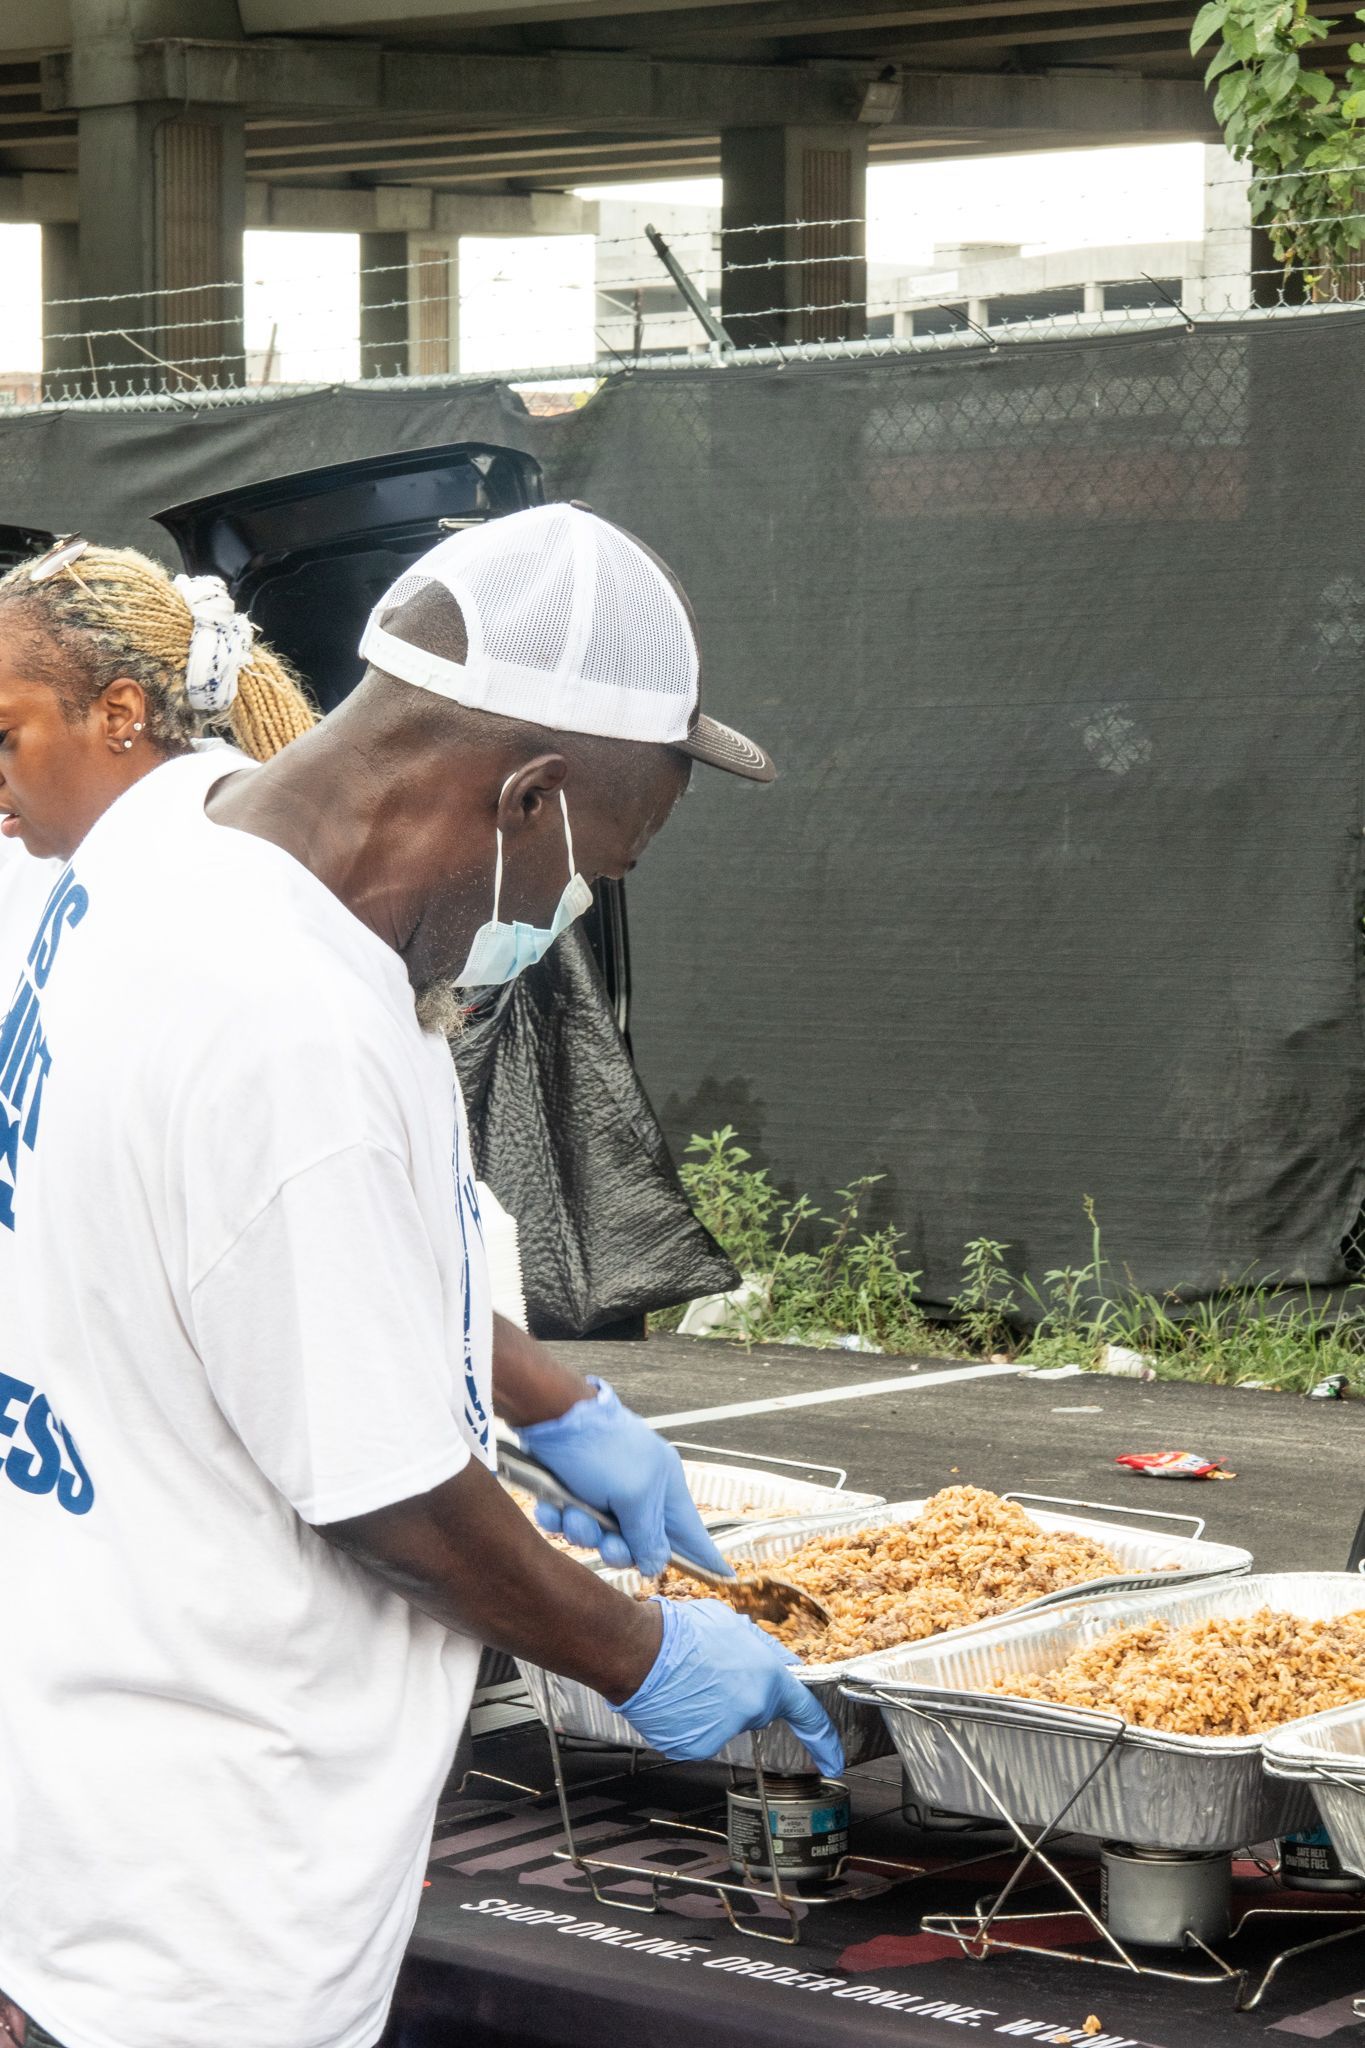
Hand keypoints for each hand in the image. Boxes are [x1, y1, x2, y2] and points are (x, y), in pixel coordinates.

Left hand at [517, 1378, 729, 1576]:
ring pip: (598, 1535)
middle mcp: (638, 1489)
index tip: (724, 1575)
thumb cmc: (599, 1448)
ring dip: (582, 1530)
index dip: (703, 1554)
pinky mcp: (572, 1489)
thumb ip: (647, 1535)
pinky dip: (558, 1518)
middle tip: (607, 1541)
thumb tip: (655, 1564)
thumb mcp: (632, 1496)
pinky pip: (569, 1520)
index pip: (691, 1529)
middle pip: (637, 1543)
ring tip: (571, 1513)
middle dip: (617, 1548)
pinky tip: (551, 1508)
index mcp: (664, 1485)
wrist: (550, 1415)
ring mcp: (604, 1489)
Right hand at [617, 1598, 844, 1774]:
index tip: (833, 1757)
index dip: (824, 1738)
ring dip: (711, 1706)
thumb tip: (776, 1661)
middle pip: (754, 1710)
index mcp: (768, 1679)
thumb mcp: (733, 1624)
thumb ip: (761, 1648)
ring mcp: (723, 1732)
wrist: (639, 1651)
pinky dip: (689, 1721)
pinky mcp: (696, 1746)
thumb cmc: (681, 1631)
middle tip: (712, 1671)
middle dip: (739, 1695)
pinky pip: (699, 1735)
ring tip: (687, 1680)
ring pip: (724, 1722)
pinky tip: (676, 1699)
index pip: (807, 1713)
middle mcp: (751, 1709)